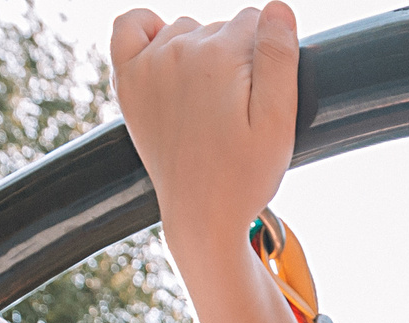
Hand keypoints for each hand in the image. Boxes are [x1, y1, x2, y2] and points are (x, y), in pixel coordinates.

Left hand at [111, 4, 298, 251]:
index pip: (258, 23)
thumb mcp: (279, 121)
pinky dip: (147, 30)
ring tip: (210, 102)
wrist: (201, 216)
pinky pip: (129, 28)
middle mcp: (179, 50)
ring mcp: (149, 64)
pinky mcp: (129, 81)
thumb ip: (279, 58)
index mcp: (220, 55)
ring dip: (203, 53)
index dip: (269, 57)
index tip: (264, 96)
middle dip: (239, 57)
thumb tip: (276, 8)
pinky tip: (166, 53)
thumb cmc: (246, 174)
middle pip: (223, 26)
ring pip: (188, 29)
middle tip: (238, 111)